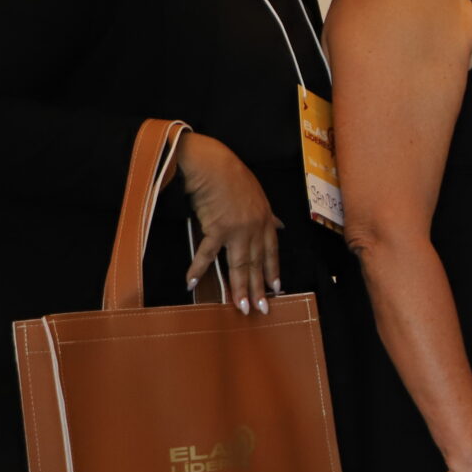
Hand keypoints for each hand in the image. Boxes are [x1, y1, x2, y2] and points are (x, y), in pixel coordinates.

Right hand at [175, 133, 281, 311]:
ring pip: (239, 264)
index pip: (272, 251)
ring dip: (239, 287)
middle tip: (261, 309)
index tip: (276, 288)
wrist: (213, 163)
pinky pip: (206, 253)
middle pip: (257, 263)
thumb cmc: (232, 176)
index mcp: (264, 220)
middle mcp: (254, 228)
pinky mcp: (216, 227)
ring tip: (240, 306)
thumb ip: (267, 215)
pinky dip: (198, 268)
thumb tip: (279, 226)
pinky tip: (192, 282)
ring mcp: (237, 229)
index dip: (273, 271)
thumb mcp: (257, 195)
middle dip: (259, 288)